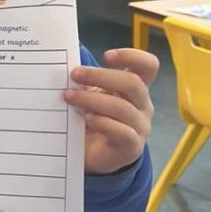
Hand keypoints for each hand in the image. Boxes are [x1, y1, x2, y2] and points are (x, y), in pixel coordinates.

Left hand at [65, 48, 158, 174]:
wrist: (91, 155)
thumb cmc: (91, 119)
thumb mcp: (89, 96)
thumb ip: (83, 81)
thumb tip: (62, 64)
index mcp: (135, 88)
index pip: (148, 66)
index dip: (132, 56)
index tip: (106, 56)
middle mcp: (142, 106)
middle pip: (132, 83)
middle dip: (100, 76)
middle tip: (74, 74)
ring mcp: (140, 127)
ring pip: (122, 107)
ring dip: (92, 99)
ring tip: (69, 97)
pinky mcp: (131, 147)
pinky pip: (122, 132)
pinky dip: (102, 122)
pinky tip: (86, 118)